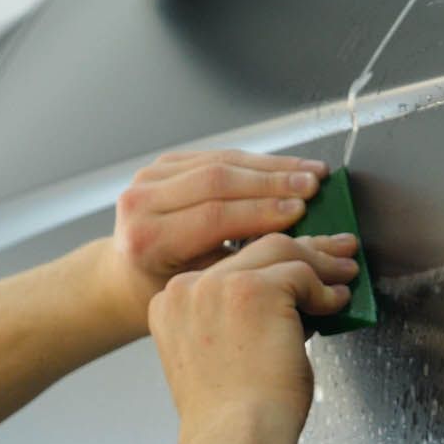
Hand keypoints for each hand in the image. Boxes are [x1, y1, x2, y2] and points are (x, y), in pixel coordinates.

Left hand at [97, 149, 330, 336]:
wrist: (130, 274)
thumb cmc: (169, 288)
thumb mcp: (202, 286)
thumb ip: (238, 260)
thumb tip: (292, 240)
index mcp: (148, 240)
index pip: (213, 216)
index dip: (261, 210)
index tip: (300, 210)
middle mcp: (141, 203)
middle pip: (217, 181)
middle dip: (273, 182)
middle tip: (312, 186)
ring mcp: (149, 178)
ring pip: (221, 161)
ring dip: (272, 167)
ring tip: (310, 173)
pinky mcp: (164, 164)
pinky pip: (218, 155)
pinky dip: (257, 162)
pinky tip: (287, 167)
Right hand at [146, 229, 360, 432]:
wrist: (236, 438)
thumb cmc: (234, 415)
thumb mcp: (223, 355)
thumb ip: (239, 321)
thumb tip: (292, 301)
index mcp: (172, 304)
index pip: (229, 266)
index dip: (271, 263)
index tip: (301, 262)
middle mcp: (188, 289)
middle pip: (254, 250)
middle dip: (302, 249)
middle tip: (335, 251)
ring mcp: (217, 285)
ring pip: (280, 250)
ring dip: (321, 261)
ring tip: (346, 271)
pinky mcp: (251, 290)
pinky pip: (301, 274)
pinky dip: (325, 289)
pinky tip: (338, 303)